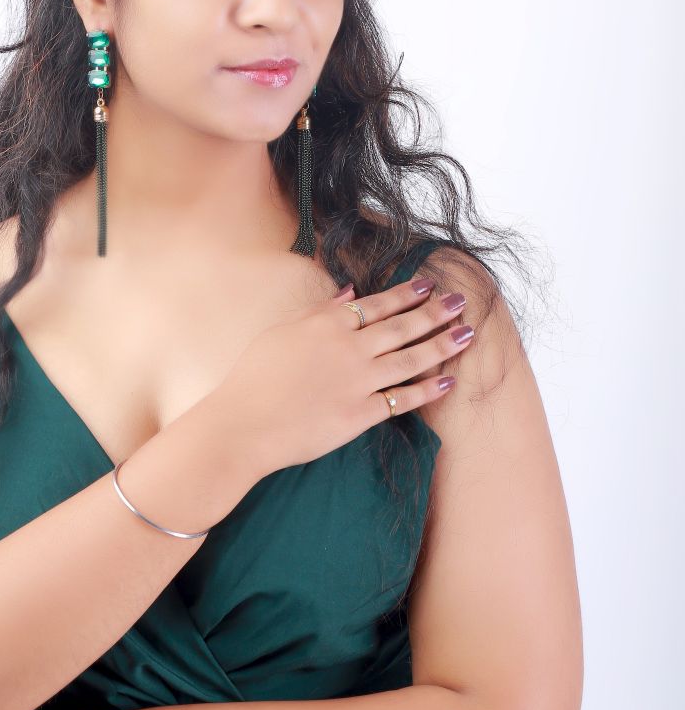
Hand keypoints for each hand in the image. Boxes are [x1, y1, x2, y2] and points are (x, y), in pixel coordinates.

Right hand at [213, 274, 472, 474]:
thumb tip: (350, 291)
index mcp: (328, 324)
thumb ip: (320, 310)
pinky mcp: (361, 414)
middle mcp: (350, 348)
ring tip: (467, 334)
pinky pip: (402, 400)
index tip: (429, 284)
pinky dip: (427, 390)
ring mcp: (358, 381)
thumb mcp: (282, 332)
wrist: (243, 424)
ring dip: (442, 344)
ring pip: (412, 359)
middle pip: (403, 326)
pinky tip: (447, 380)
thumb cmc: (253, 378)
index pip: (378, 303)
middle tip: (461, 301)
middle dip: (436, 312)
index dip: (407, 294)